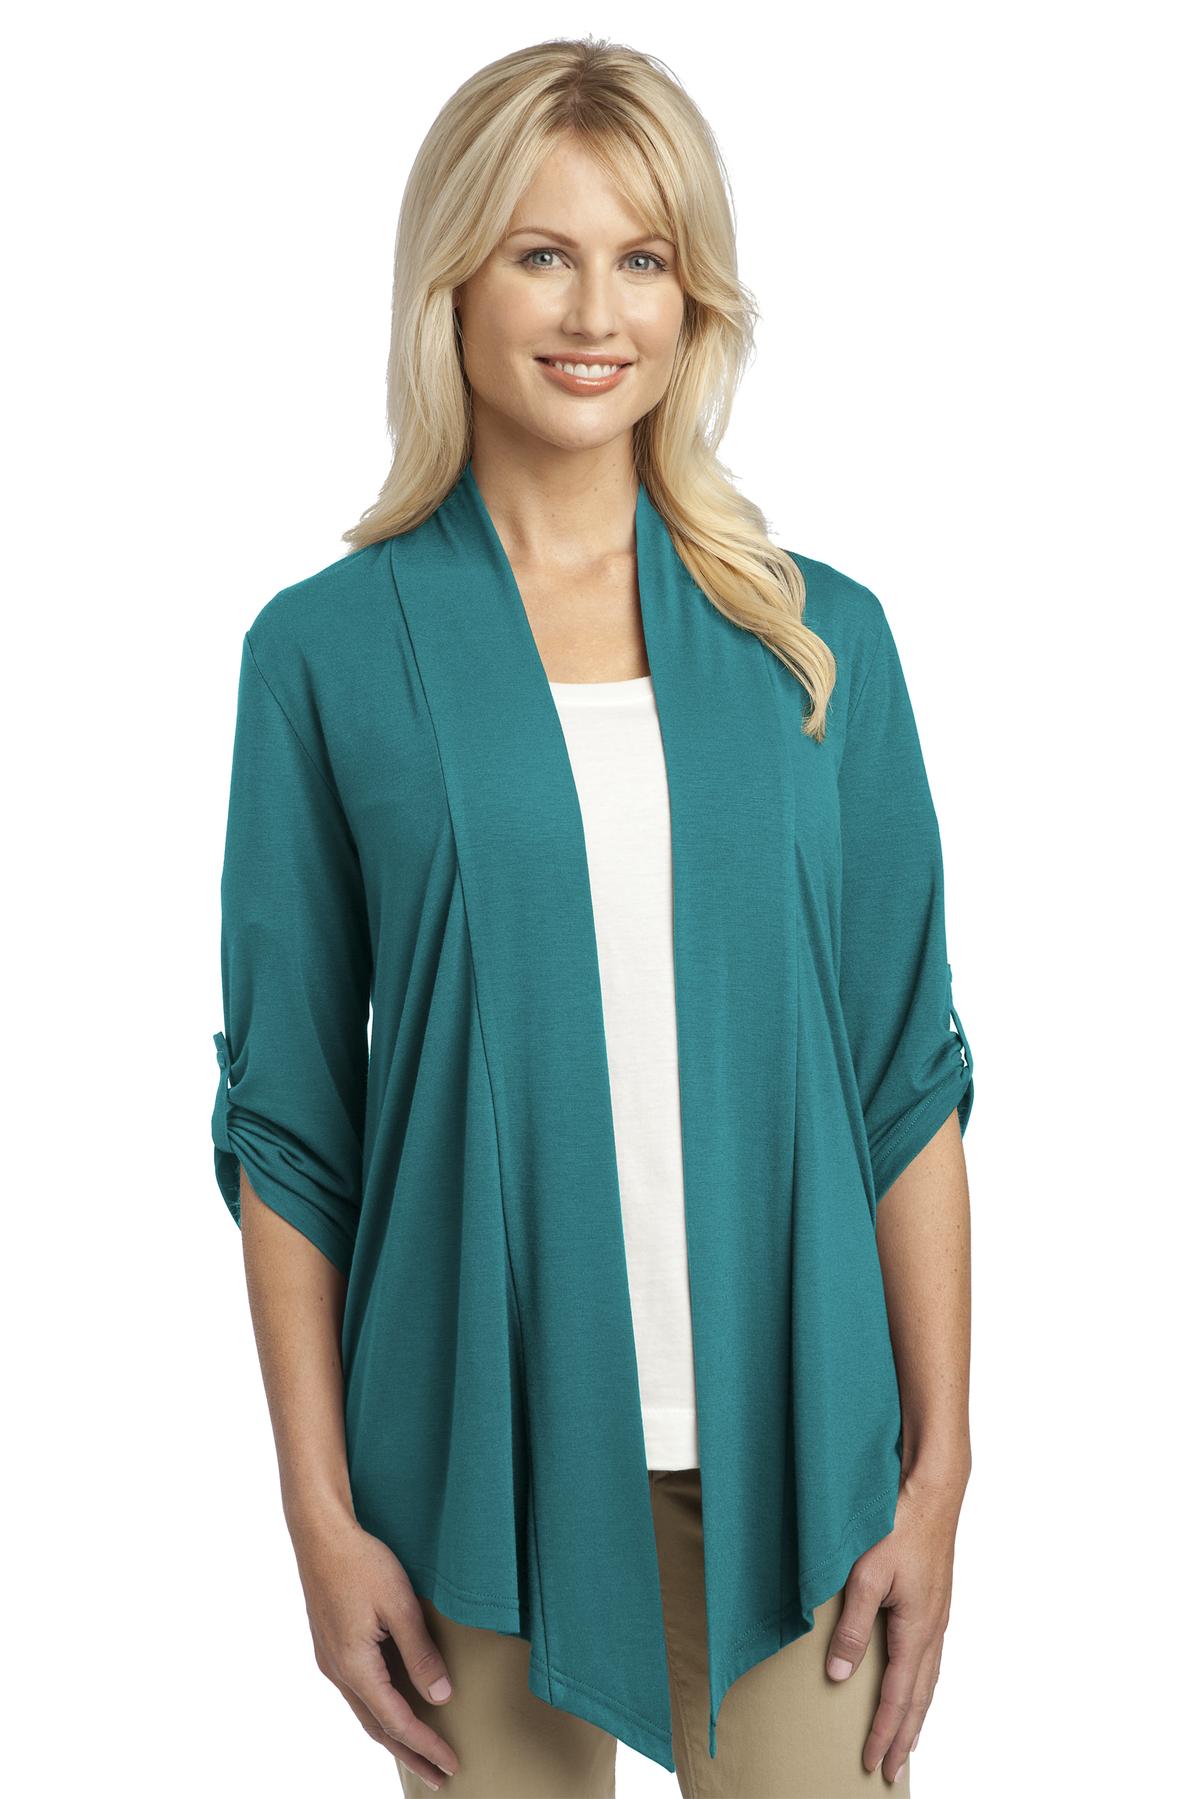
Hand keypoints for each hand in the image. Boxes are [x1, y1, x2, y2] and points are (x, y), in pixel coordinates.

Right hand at [292, 1510, 460, 1789]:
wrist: (321, 1534)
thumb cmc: (361, 1562)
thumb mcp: (400, 1605)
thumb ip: (420, 1654)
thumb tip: (440, 1697)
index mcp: (354, 1666)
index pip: (396, 1721)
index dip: (425, 1745)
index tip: (450, 1763)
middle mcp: (337, 1671)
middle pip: (377, 1727)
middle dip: (409, 1754)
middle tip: (437, 1777)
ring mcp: (330, 1660)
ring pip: (365, 1711)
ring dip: (393, 1735)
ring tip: (419, 1753)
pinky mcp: (331, 1646)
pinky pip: (358, 1692)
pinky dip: (379, 1711)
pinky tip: (391, 1711)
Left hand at [824, 1463, 966, 1782]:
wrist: (933, 1491)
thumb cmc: (898, 1526)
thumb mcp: (866, 1576)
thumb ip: (853, 1627)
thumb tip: (840, 1674)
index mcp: (917, 1629)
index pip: (899, 1696)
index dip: (885, 1732)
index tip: (874, 1763)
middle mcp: (933, 1628)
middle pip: (920, 1698)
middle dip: (905, 1736)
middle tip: (892, 1771)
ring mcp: (938, 1615)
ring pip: (929, 1679)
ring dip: (916, 1714)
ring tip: (907, 1740)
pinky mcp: (936, 1600)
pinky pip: (930, 1656)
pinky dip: (923, 1683)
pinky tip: (916, 1682)